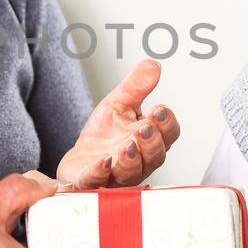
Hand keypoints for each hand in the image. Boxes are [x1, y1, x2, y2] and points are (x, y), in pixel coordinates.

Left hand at [57, 58, 179, 187]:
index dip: (166, 124)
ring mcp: (118, 175)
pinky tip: (102, 162)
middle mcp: (140, 161)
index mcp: (150, 140)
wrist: (79, 158)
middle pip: (155, 156)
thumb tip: (152, 65)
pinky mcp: (93, 183)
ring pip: (131, 172)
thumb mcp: (119, 104)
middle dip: (151, 142)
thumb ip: (136, 86)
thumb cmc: (104, 134)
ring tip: (128, 146)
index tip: (159, 111)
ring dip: (131, 159)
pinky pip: (99, 181)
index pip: (168, 134)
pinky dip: (101, 173)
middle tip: (144, 128)